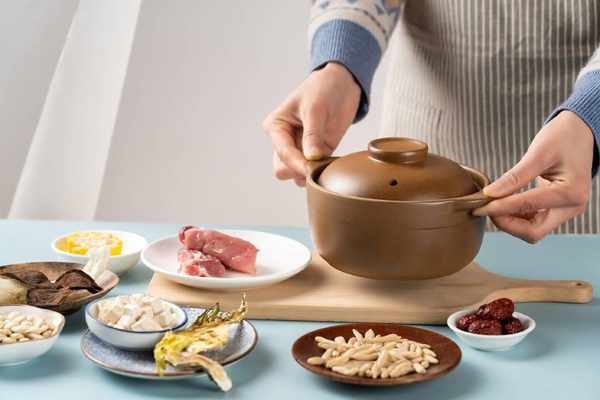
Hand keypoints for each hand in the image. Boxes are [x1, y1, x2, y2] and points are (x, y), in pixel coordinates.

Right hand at [262, 62, 360, 185]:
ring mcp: (300, 149)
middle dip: (299, 170)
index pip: (282, 153)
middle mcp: (284, 140)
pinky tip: (332, 161)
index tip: (312, 169)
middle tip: (319, 164)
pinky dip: (322, 171)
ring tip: (327, 161)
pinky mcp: (316, 154)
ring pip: (296, 174)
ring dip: (310, 173)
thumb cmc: (323, 89)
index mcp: (276, 126)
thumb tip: (311, 159)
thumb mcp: (316, 109)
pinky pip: (313, 171)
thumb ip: (312, 135)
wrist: (342, 83)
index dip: (296, 163)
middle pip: (283, 169)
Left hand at [473, 111, 593, 242]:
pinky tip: (503, 203)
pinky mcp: (558, 209)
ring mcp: (566, 211)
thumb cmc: (563, 137)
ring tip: (491, 204)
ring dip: (509, 221)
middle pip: (533, 231)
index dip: (499, 208)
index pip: (527, 206)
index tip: (478, 206)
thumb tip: (489, 194)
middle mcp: (571, 207)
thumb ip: (514, 177)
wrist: (581, 131)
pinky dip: (516, 216)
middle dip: (506, 223)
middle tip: (485, 208)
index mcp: (570, 193)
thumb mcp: (538, 153)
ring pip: (532, 230)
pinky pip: (534, 221)